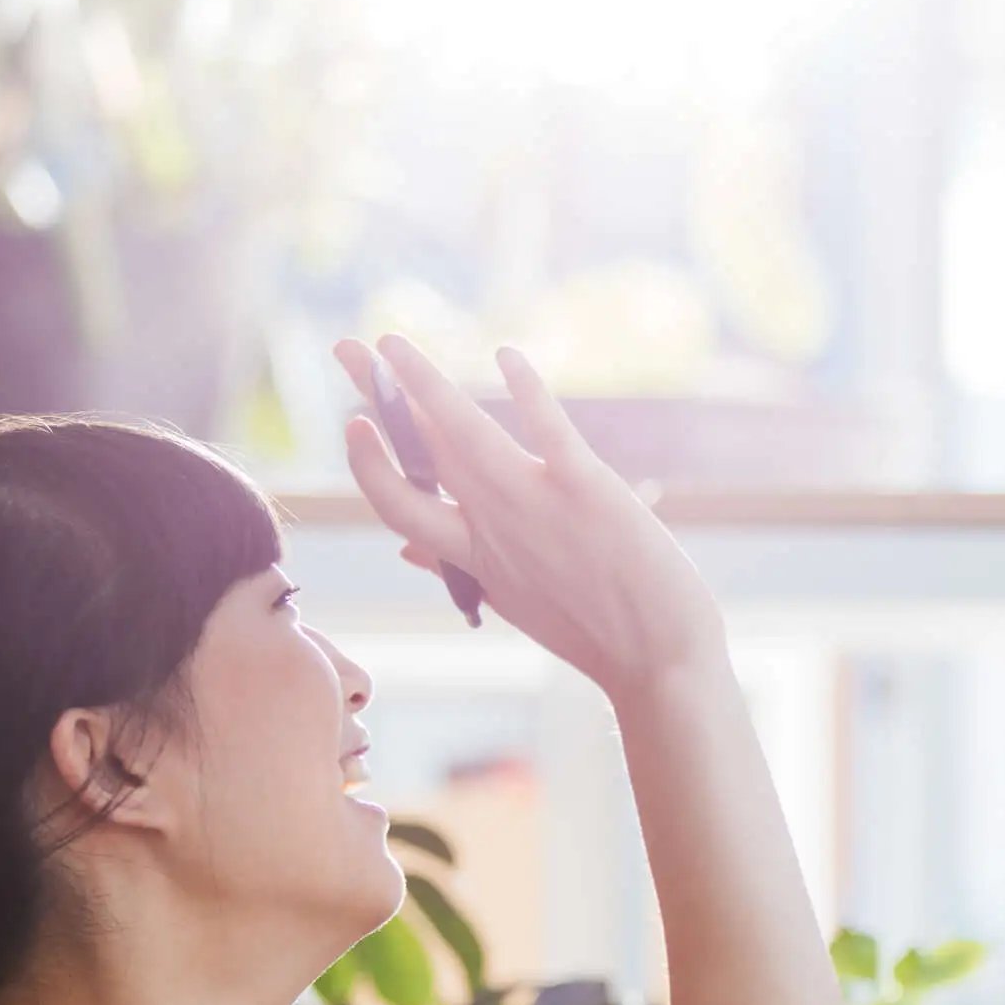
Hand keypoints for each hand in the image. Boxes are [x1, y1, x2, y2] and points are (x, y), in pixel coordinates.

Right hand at [333, 336, 724, 697]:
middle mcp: (491, 525)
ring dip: (422, 382)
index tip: (354, 424)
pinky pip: (548, 428)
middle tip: (346, 347)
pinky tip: (506, 355)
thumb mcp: (512, 602)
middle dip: (378, 395)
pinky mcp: (586, 486)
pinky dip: (526, 390)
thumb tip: (404, 550)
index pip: (397, 503)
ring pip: (462, 432)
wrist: (658, 663)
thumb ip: (456, 569)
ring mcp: (534, 502)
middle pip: (418, 452)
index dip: (368, 464)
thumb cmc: (592, 632)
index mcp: (472, 555)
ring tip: (390, 342)